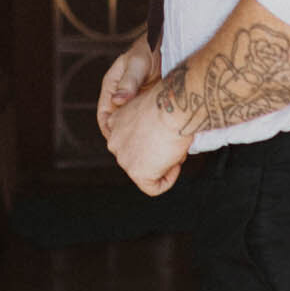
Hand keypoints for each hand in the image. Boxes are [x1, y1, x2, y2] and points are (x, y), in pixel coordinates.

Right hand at [97, 33, 158, 139]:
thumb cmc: (148, 49)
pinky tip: (166, 136)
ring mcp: (136, 104)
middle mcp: (122, 99)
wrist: (167, 45)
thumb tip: (118, 100)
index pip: (104, 116)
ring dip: (142, 138)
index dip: (109, 131)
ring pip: (134, 127)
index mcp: (111, 90)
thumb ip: (129, 81)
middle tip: (139, 151)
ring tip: (154, 147)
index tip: (118, 142)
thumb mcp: (137, 63)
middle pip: (119, 126)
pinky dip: (155, 132)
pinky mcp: (150, 106)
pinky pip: (149, 123)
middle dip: (127, 140)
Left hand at [105, 82, 192, 196]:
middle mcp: (113, 141)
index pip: (130, 141)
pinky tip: (175, 164)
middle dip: (155, 155)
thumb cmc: (167, 102)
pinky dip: (167, 180)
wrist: (172, 107)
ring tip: (176, 150)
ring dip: (163, 164)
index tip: (165, 134)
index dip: (150, 141)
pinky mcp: (136, 172)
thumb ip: (145, 125)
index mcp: (114, 123)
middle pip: (136, 157)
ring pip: (144, 171)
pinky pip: (153, 187)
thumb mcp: (149, 110)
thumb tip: (158, 139)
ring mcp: (123, 158)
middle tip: (173, 144)